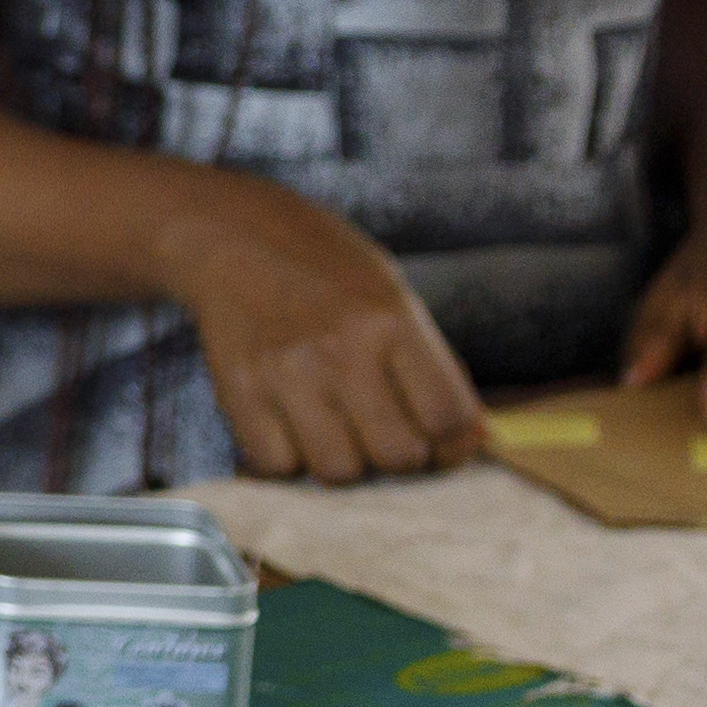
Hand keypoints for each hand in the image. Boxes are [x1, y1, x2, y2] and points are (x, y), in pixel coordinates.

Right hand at [171, 174, 486, 484]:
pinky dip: (290, 457)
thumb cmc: (325, 268)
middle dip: (400, 454)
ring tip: (335, 425)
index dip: (453, 442)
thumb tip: (473, 439)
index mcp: (390, 320)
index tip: (439, 437)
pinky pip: (278, 465)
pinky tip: (291, 422)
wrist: (233, 234)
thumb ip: (431, 368)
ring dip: (345, 459)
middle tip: (384, 430)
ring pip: (339, 472)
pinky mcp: (238, 391)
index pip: (448, 418)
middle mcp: (340, 349)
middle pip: (398, 456)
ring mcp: (285, 373)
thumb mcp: (393, 298)